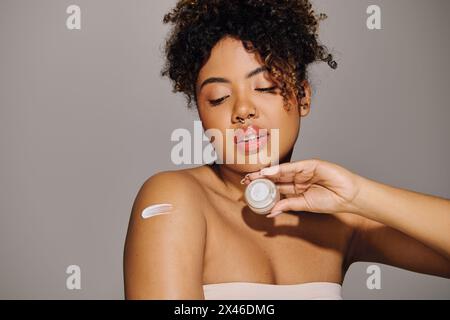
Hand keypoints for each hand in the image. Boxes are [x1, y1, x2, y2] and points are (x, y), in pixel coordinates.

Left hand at [244, 159, 362, 216]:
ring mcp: (304, 170)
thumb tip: (270, 212)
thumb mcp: (304, 205)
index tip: (249, 189)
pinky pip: (293, 167)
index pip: (276, 186)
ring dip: (267, 173)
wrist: (349, 197)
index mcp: (296, 188)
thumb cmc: (330, 201)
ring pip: (282, 170)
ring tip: (253, 176)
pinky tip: (269, 172)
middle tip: (246, 180)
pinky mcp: (312, 164)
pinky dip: (281, 169)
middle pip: (276, 177)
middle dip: (261, 178)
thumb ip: (288, 206)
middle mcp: (298, 178)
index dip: (263, 187)